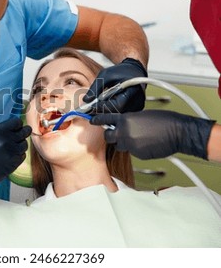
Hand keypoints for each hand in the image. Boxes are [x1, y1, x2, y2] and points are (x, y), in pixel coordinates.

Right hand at [0, 118, 31, 199]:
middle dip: (23, 133)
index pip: (17, 122)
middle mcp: (5, 140)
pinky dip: (18, 156)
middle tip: (20, 135)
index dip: (18, 125)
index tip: (16, 127)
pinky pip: (22, 156)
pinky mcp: (13, 164)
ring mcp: (10, 152)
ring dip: (20, 146)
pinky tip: (9, 157)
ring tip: (11, 149)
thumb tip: (10, 129)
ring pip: (24, 145)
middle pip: (25, 132)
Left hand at [83, 58, 146, 113]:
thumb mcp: (106, 75)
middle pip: (117, 113)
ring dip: (104, 113)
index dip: (103, 107)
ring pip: (118, 116)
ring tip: (93, 109)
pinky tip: (102, 108)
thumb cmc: (120, 71)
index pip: (117, 105)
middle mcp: (137, 101)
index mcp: (133, 90)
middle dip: (101, 112)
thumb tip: (86, 100)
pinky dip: (110, 112)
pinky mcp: (134, 110)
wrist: (133, 71)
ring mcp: (136, 107)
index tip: (90, 107)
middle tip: (88, 111)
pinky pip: (120, 114)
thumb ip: (96, 87)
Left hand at [91, 110, 214, 159]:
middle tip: (117, 134)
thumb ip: (129, 120)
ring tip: (138, 138)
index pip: (104, 119)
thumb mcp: (141, 115)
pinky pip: (132, 152)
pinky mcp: (137, 154)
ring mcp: (130, 144)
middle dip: (111, 135)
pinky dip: (136, 149)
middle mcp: (124, 132)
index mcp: (125, 119)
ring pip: (119, 146)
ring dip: (124, 143)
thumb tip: (123, 124)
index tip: (91, 120)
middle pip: (108, 136)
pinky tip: (146, 144)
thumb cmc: (164, 121)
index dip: (97, 120)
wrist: (178, 132)